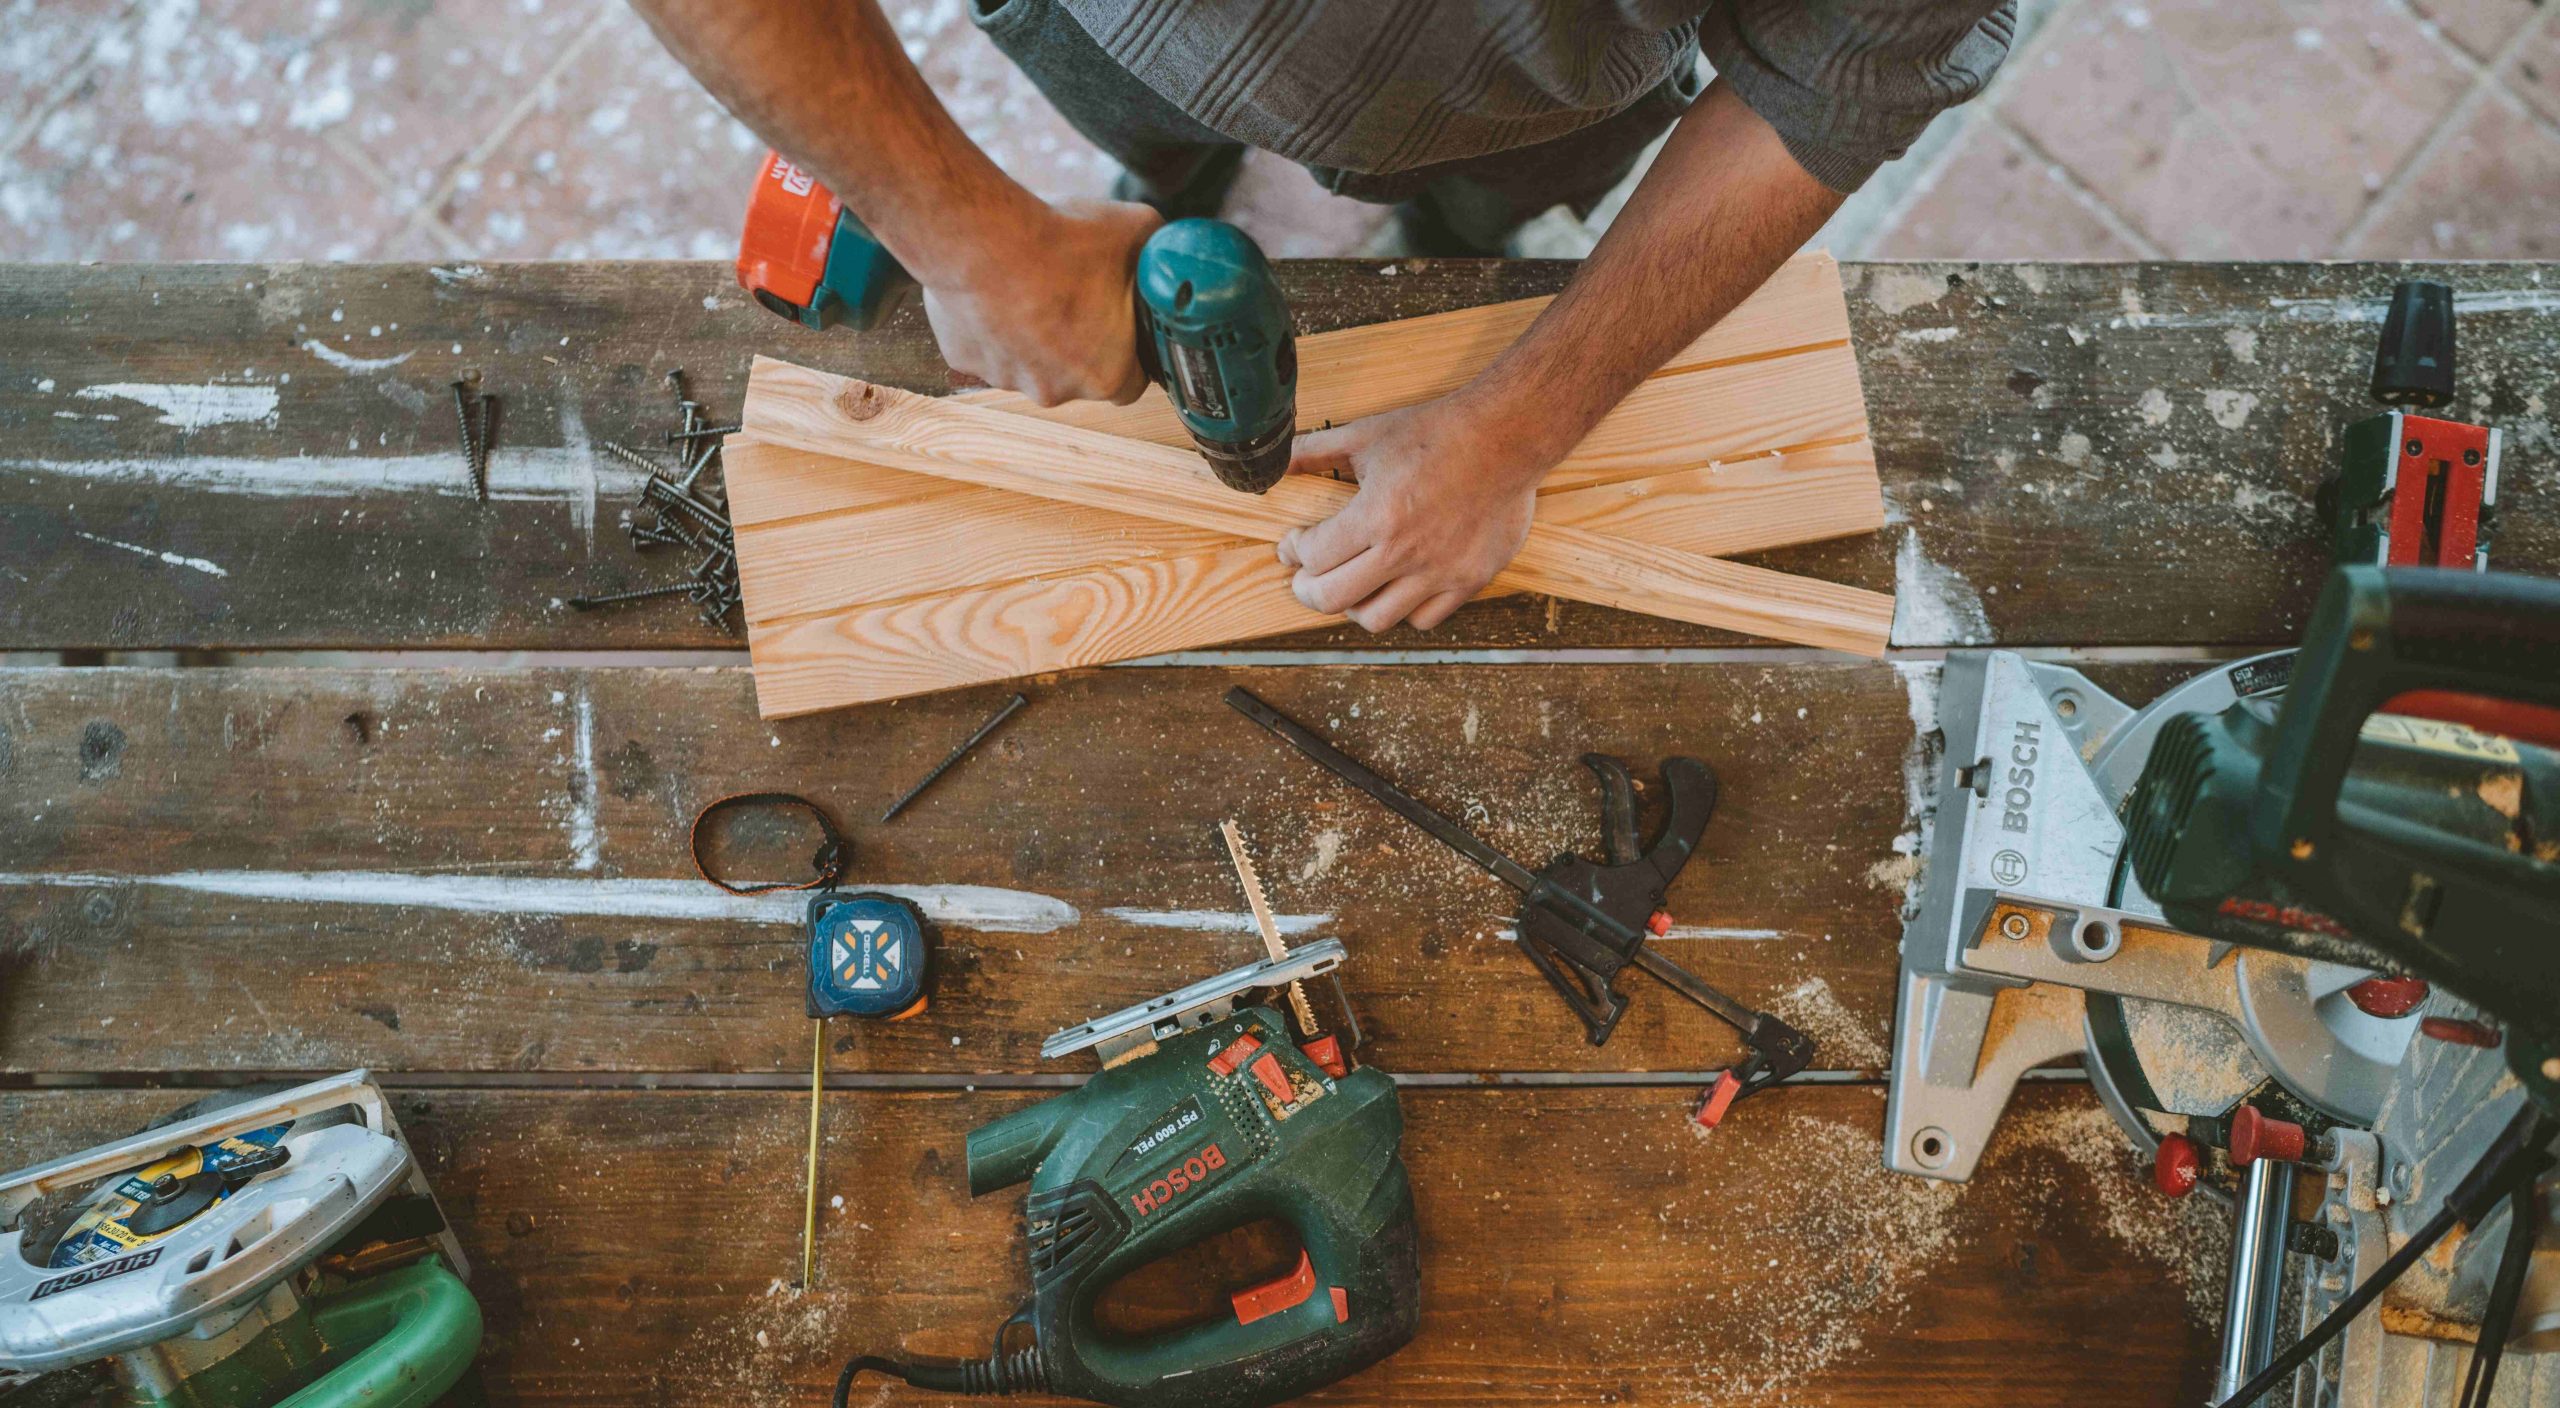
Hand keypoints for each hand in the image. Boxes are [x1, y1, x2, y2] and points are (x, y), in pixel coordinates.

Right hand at [920, 198, 1160, 406]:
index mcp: (1107, 375)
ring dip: (1032, 333)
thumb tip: (1162, 250)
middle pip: (1077, 374)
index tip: (1121, 326)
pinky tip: (995, 287)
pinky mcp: (965, 359)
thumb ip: (1155, 252)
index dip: (1129, 354)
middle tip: (1071, 294)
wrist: (984, 238)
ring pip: (1029, 361)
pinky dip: (992, 323)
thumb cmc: (1061, 243)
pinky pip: (986, 345)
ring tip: (1030, 285)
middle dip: (1077, 341)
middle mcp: (1056, 390)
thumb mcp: (1136, 231)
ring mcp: (1006, 378)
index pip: (1131, 383)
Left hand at [1275, 394, 1549, 632]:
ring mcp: (1440, 571)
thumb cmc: (1437, 433)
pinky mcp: (1469, 580)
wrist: (1506, 438)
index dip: (1293, 551)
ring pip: (1376, 619)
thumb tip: (1275, 461)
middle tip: (1305, 578)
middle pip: (1332, 599)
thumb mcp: (1367, 434)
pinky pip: (1423, 619)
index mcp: (1377, 515)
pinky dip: (1402, 610)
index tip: (1294, 544)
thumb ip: (1315, 450)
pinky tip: (1394, 587)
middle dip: (1306, 590)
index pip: (1313, 555)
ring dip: (1351, 606)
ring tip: (1349, 586)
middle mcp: (1406, 551)